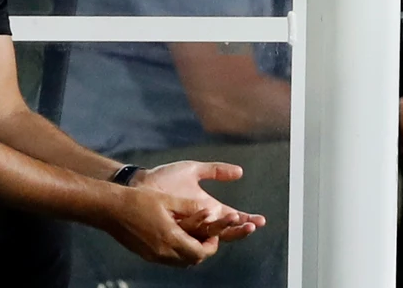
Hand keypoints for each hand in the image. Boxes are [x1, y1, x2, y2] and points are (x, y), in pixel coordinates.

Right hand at [99, 185, 222, 266]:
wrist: (110, 208)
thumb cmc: (138, 200)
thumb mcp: (167, 199)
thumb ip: (190, 206)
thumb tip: (210, 209)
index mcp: (170, 238)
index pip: (199, 253)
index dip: (211, 245)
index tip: (214, 234)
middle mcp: (162, 252)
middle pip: (191, 261)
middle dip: (202, 250)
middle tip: (206, 236)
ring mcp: (153, 256)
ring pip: (180, 262)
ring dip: (190, 252)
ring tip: (193, 235)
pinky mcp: (146, 255)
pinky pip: (168, 259)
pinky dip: (177, 252)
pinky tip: (176, 236)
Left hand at [131, 161, 265, 241]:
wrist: (142, 183)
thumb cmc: (166, 177)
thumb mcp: (194, 170)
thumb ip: (216, 170)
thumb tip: (240, 171)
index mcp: (209, 208)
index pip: (232, 218)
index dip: (246, 220)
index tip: (260, 220)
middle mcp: (201, 220)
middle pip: (226, 230)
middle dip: (240, 229)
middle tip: (251, 225)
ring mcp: (189, 225)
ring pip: (211, 234)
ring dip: (225, 228)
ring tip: (236, 220)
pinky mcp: (176, 227)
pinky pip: (192, 230)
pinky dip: (204, 225)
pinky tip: (212, 219)